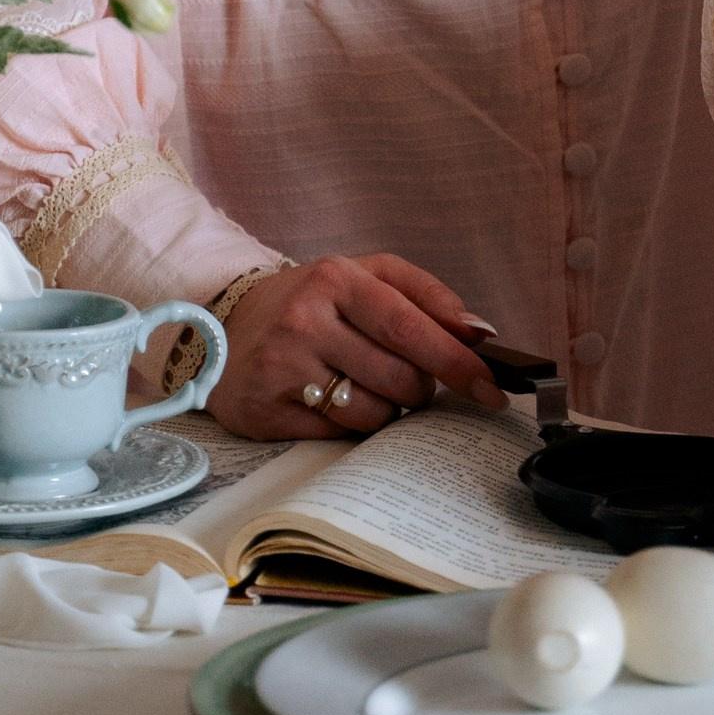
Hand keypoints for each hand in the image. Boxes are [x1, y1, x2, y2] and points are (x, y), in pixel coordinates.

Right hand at [209, 253, 509, 438]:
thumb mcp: (363, 277)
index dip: (456, 361)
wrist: (222, 327)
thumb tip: (478, 332)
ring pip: (373, 414)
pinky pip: (337, 436)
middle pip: (398, 378)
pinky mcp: (264, 412)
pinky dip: (349, 427)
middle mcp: (303, 320)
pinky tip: (330, 403)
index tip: (491, 386)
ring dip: (386, 411)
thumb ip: (425, 295)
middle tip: (408, 382)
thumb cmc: (310, 303)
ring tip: (364, 387)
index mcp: (335, 279)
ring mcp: (280, 368)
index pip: (409, 327)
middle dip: (419, 390)